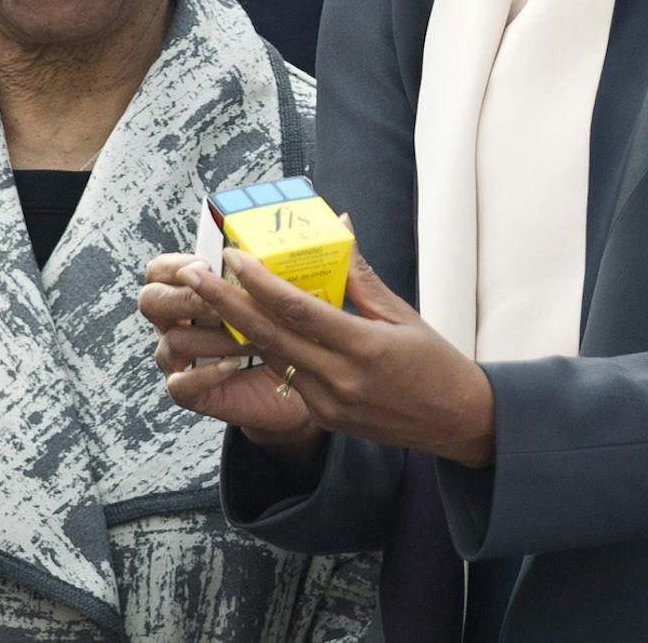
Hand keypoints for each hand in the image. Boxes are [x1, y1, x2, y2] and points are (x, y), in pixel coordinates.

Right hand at [141, 253, 319, 452]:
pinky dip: (205, 374)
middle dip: (184, 295)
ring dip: (208, 336)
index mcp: (204, 289)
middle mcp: (186, 322)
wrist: (310, 396)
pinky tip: (234, 364)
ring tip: (245, 336)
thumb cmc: (310, 338)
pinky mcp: (197, 394)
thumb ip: (327, 263)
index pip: (163, 268)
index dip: (176, 263)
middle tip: (218, 291)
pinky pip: (181, 386)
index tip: (212, 259)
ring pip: (171, 343)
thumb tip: (345, 220)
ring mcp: (186, 360)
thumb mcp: (318, 298)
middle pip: (152, 300)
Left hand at [172, 226, 497, 468]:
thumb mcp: (401, 313)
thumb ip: (360, 273)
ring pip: (271, 357)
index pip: (297, 310)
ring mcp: (328, 403)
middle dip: (223, 303)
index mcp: (364, 348)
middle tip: (190, 274)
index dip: (258, 282)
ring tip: (206, 295)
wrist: (458, 423)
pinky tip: (242, 326)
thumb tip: (339, 224)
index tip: (231, 255)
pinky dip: (264, 349)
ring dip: (235, 325)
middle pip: (268, 336)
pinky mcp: (323, 417)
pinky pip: (286, 376)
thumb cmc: (434, 362)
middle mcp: (340, 380)